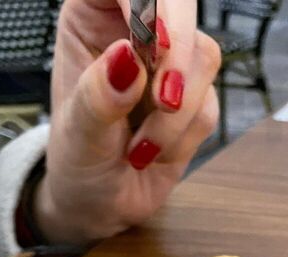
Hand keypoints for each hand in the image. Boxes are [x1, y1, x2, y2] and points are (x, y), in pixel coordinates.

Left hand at [33, 0, 220, 246]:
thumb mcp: (78, 134)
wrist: (99, 205)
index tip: (151, 41)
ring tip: (140, 148)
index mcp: (92, 15)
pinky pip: (210, 103)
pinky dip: (183, 137)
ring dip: (176, 115)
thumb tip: (126, 58)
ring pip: (203, 58)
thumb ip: (98, 96)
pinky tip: (153, 153)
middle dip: (178, 56)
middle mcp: (133, 29)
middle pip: (181, 4)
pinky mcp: (196, 95)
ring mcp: (169, 61)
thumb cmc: (77, 162)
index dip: (148, 2)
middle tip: (164, 101)